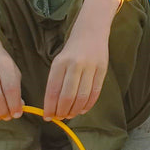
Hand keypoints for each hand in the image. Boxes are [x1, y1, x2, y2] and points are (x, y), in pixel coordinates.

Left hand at [44, 0, 119, 119]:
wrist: (91, 31)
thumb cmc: (71, 50)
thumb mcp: (59, 61)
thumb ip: (56, 81)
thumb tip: (53, 106)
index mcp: (60, 63)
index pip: (53, 90)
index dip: (50, 107)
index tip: (47, 117)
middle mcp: (75, 64)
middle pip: (67, 96)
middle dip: (62, 111)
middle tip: (59, 118)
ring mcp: (90, 66)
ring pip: (82, 96)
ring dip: (75, 110)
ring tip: (70, 115)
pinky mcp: (102, 69)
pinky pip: (95, 91)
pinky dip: (89, 104)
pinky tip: (83, 109)